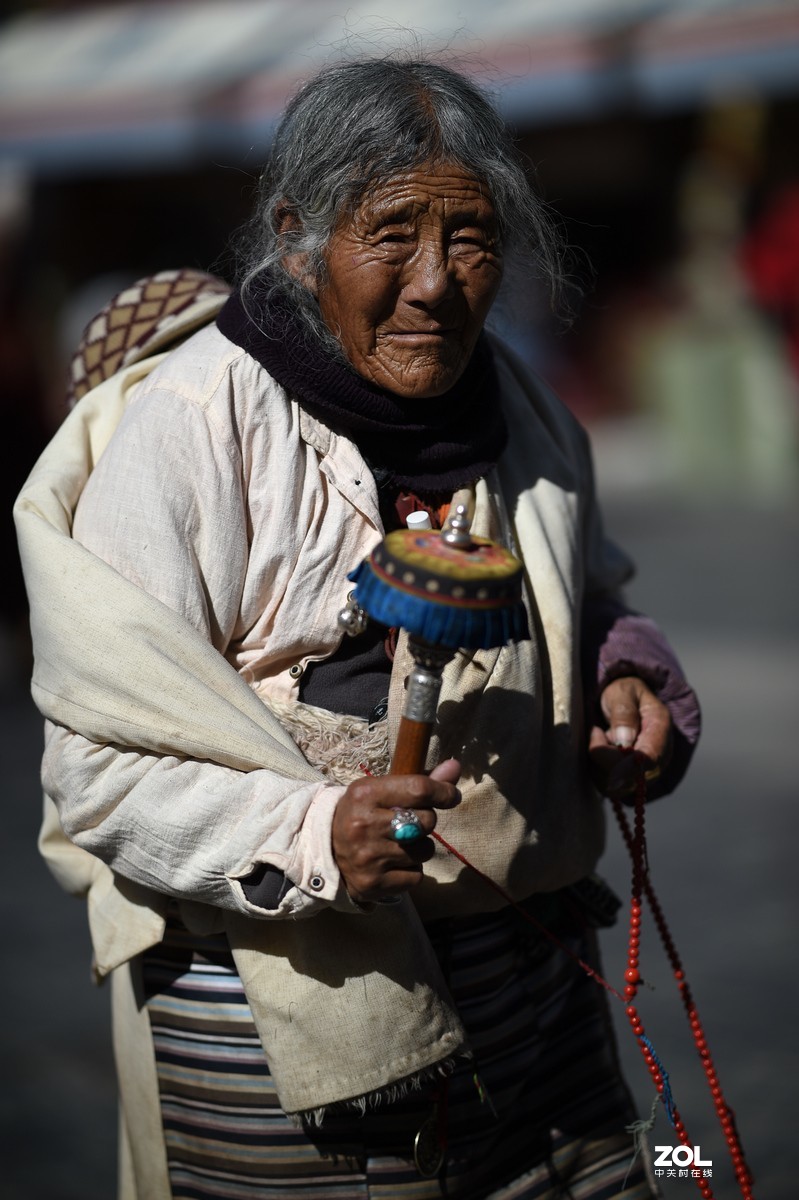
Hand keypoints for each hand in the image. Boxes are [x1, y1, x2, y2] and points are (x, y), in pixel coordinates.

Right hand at [332, 759, 460, 902]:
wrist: (325, 850)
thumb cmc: (361, 814)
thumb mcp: (381, 790)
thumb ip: (420, 780)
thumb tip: (455, 768)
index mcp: (365, 794)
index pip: (418, 789)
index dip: (443, 791)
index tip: (451, 795)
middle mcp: (364, 825)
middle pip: (426, 822)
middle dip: (425, 821)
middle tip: (409, 823)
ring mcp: (368, 857)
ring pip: (424, 851)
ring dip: (419, 847)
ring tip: (398, 843)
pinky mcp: (373, 883)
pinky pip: (417, 876)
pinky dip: (411, 870)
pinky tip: (393, 863)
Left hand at [588, 676, 671, 797]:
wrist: (629, 702)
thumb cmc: (625, 694)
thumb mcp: (622, 692)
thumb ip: (624, 712)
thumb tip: (624, 741)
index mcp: (660, 729)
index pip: (646, 760)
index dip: (617, 758)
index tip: (596, 733)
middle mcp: (660, 756)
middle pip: (629, 779)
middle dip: (603, 759)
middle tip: (597, 731)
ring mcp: (649, 772)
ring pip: (617, 788)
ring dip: (599, 765)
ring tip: (602, 739)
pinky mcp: (635, 781)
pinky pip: (611, 788)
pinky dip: (598, 772)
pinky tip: (601, 751)